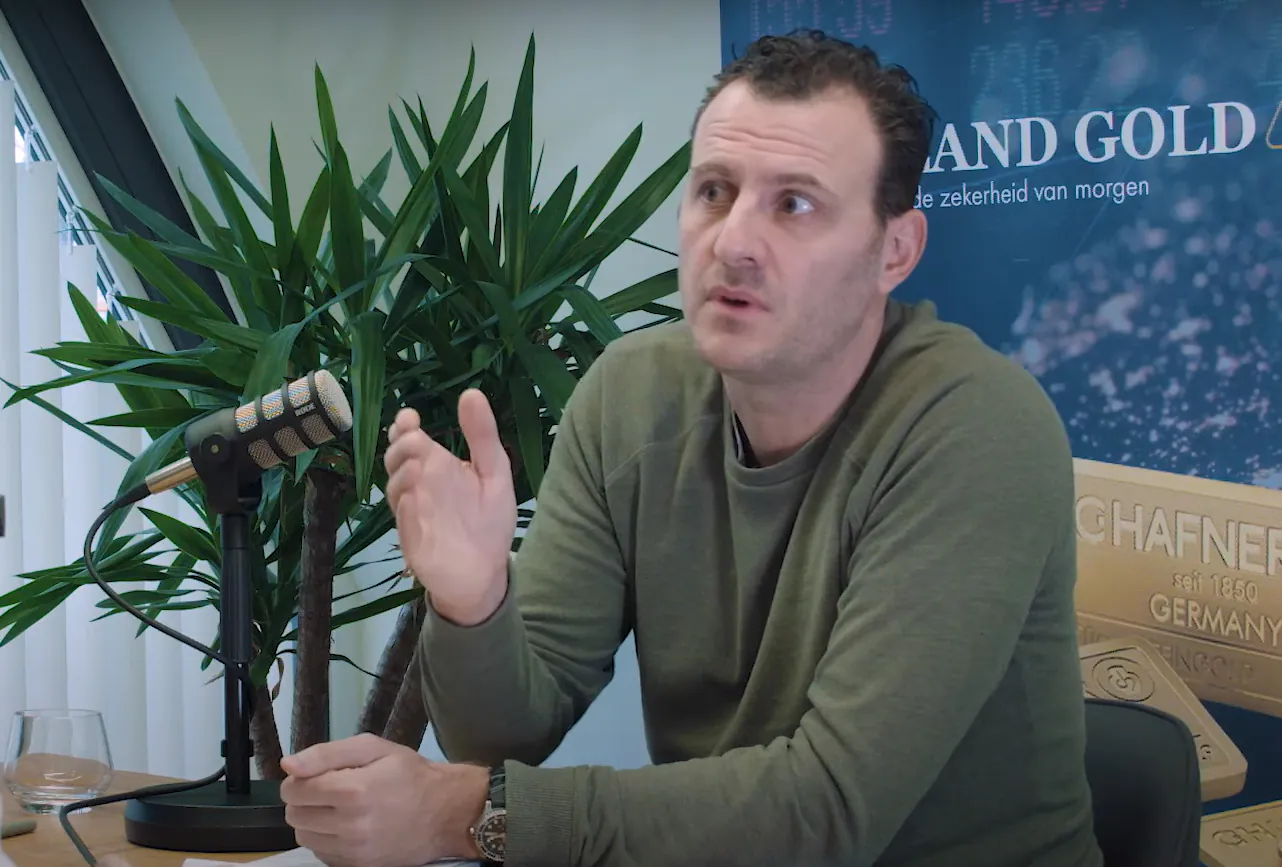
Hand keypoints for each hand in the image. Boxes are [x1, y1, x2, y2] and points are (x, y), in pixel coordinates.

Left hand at [279, 733, 488, 866]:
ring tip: (338, 808)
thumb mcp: (374, 748)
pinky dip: (326, 839)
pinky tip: (346, 826)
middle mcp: (349, 825)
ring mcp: (353, 851)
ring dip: (313, 820)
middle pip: (294, 815)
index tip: (316, 774)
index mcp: (352, 790)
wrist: (446, 812)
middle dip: (305, 799)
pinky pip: (321, 853)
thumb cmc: (410, 774)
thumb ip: (327, 753)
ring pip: (304, 837)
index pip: (294, 789)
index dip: (299, 778)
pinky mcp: (358, 866)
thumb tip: (288, 764)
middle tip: (330, 789)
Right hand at [384, 390, 515, 623]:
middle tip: (415, 439)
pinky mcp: (411, 536)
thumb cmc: (489, 521)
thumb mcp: (494, 473)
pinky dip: (405, 505)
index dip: (403, 426)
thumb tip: (470, 393)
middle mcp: (420, 484)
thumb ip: (482, 436)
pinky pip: (401, 518)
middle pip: (396, 458)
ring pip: (393, 486)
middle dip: (400, 446)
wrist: (485, 572)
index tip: (410, 417)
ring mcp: (412, 510)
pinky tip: (414, 496)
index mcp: (437, 466)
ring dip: (401, 473)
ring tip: (418, 464)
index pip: (410, 438)